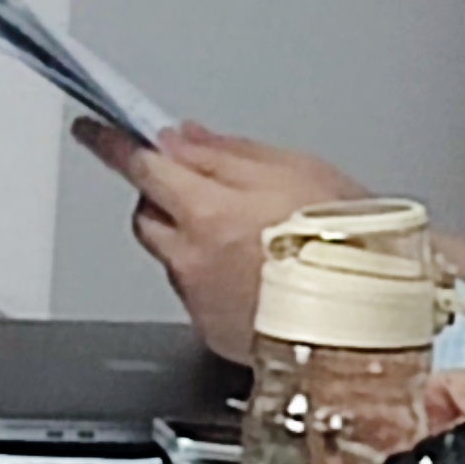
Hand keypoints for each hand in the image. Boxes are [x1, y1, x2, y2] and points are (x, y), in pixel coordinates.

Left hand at [114, 122, 371, 361]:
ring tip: (252, 242)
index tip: (93, 132)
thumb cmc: (350, 244)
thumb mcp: (299, 170)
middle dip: (165, 197)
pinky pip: (194, 293)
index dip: (112, 144)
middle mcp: (192, 258)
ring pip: (171, 256)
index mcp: (210, 210)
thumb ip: (228, 152)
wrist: (370, 319)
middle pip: (148, 215)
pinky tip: (258, 277)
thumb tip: (183, 138)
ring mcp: (199, 300)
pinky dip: (213, 279)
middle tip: (208, 191)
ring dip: (192, 241)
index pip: (142, 166)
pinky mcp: (211, 332)